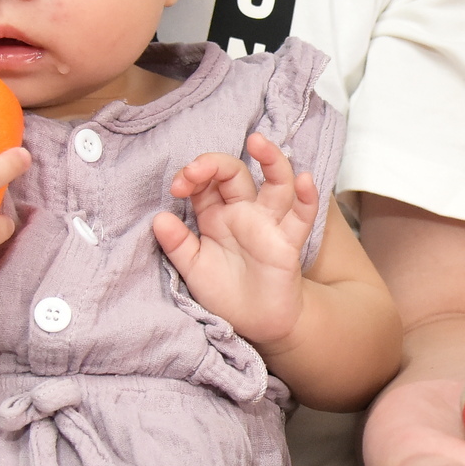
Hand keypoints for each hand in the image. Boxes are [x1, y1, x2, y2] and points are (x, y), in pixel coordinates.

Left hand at [152, 133, 316, 344]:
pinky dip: (306, 197)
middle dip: (214, 164)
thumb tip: (158, 218)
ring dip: (270, 159)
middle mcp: (243, 212)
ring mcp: (268, 224)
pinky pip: (302, 215)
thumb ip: (177, 244)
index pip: (205, 182)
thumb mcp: (192, 269)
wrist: (255, 324)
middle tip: (196, 170)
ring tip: (258, 141)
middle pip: (234, 173)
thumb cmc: (225, 292)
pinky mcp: (287, 242)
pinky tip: (304, 180)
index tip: (176, 186)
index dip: (191, 176)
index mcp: (216, 215)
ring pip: (275, 182)